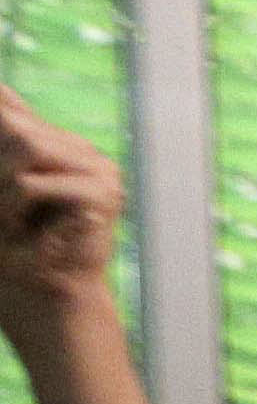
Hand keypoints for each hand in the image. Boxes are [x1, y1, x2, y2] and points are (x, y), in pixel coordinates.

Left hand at [0, 85, 126, 340]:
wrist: (48, 300)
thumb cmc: (12, 250)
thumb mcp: (0, 191)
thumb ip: (3, 154)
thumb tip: (1, 113)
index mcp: (53, 143)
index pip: (8, 103)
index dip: (0, 105)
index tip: (5, 157)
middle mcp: (77, 149)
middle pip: (12, 121)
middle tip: (4, 210)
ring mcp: (96, 167)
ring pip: (24, 144)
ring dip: (0, 185)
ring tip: (7, 219)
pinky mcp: (101, 192)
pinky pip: (30, 183)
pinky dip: (11, 207)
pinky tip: (19, 231)